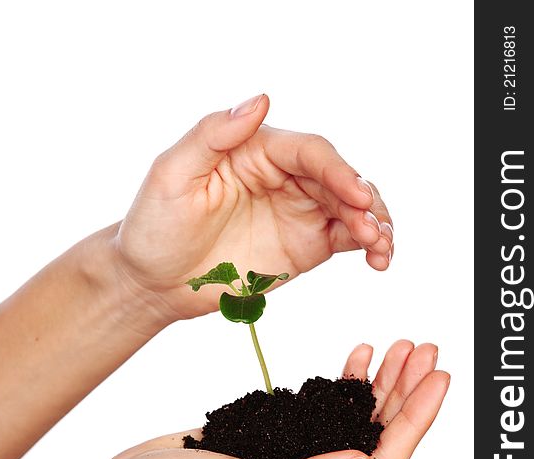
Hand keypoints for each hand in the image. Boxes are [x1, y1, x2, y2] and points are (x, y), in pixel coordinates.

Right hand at [29, 341, 447, 458]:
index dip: (416, 418)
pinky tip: (349, 363)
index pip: (384, 458)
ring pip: (350, 420)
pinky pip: (319, 409)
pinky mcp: (268, 439)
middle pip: (374, 435)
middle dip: (404, 392)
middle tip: (423, 349)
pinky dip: (340, 383)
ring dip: (377, 385)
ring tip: (396, 348)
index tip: (437, 375)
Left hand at [112, 94, 393, 320]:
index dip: (338, 170)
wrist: (152, 281)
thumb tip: (260, 101)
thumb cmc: (154, 225)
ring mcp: (296, 211)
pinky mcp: (303, 245)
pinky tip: (377, 258)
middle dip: (363, 201)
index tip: (356, 195)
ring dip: (374, 223)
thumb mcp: (172, 175)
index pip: (309, 151)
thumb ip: (213, 135)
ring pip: (350, 207)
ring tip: (381, 248)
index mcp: (254, 151)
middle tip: (373, 229)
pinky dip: (368, 245)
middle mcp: (282, 177)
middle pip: (338, 178)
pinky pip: (345, 237)